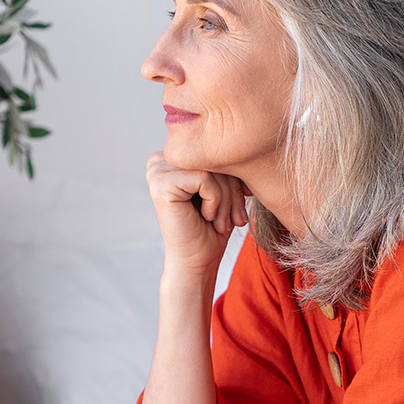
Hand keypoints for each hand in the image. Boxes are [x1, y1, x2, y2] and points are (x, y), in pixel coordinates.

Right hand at [145, 151, 249, 273]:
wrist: (197, 262)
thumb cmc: (212, 228)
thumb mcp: (225, 188)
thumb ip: (225, 163)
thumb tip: (245, 140)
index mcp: (173, 158)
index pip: (215, 151)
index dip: (234, 177)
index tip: (240, 205)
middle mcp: (160, 159)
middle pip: (214, 157)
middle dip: (233, 190)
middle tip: (234, 219)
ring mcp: (157, 170)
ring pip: (212, 168)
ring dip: (227, 199)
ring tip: (221, 221)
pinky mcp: (161, 183)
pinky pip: (205, 178)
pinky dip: (216, 201)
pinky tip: (207, 217)